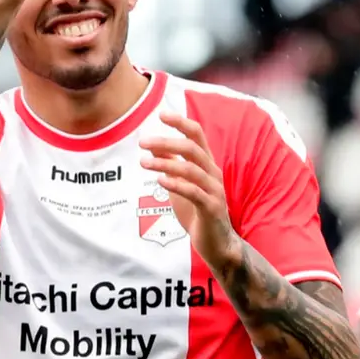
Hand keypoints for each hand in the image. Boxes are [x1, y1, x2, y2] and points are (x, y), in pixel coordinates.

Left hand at [139, 112, 237, 263]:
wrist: (216, 243)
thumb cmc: (197, 213)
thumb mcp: (181, 185)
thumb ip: (171, 166)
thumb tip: (153, 146)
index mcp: (207, 165)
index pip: (197, 135)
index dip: (181, 123)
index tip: (161, 114)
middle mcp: (213, 173)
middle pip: (192, 148)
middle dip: (166, 142)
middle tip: (143, 143)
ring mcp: (214, 190)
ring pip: (191, 169)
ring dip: (165, 163)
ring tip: (143, 162)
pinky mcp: (211, 208)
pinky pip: (194, 192)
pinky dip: (176, 184)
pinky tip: (160, 181)